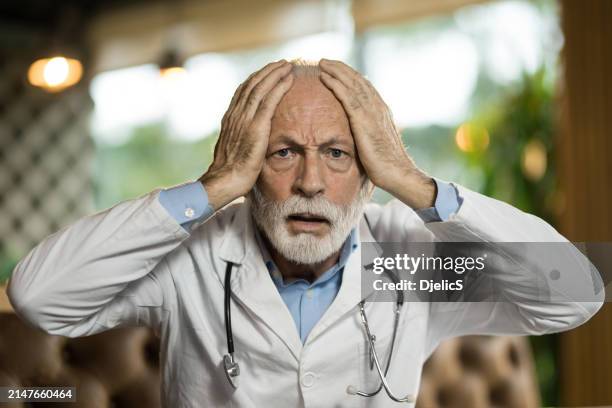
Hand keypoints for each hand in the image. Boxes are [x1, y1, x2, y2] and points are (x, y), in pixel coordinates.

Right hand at [199, 60, 293, 209]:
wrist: (225, 180)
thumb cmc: (231, 172)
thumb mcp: (235, 150)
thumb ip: (241, 140)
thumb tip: (248, 141)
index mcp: (231, 118)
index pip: (244, 91)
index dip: (256, 79)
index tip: (267, 72)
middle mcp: (236, 114)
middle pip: (252, 84)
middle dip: (267, 71)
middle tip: (281, 63)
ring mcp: (245, 119)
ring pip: (261, 87)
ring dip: (275, 73)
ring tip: (288, 65)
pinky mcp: (256, 126)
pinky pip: (269, 100)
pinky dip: (279, 86)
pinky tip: (289, 78)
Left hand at [319, 59, 434, 208]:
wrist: (397, 173)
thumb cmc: (387, 165)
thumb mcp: (376, 144)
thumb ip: (369, 134)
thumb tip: (360, 135)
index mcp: (381, 111)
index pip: (364, 87)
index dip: (350, 76)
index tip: (337, 70)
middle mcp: (378, 107)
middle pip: (357, 80)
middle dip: (341, 69)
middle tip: (326, 61)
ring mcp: (372, 113)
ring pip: (352, 84)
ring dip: (336, 71)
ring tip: (322, 63)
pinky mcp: (363, 121)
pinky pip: (347, 97)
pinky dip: (336, 85)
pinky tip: (325, 78)